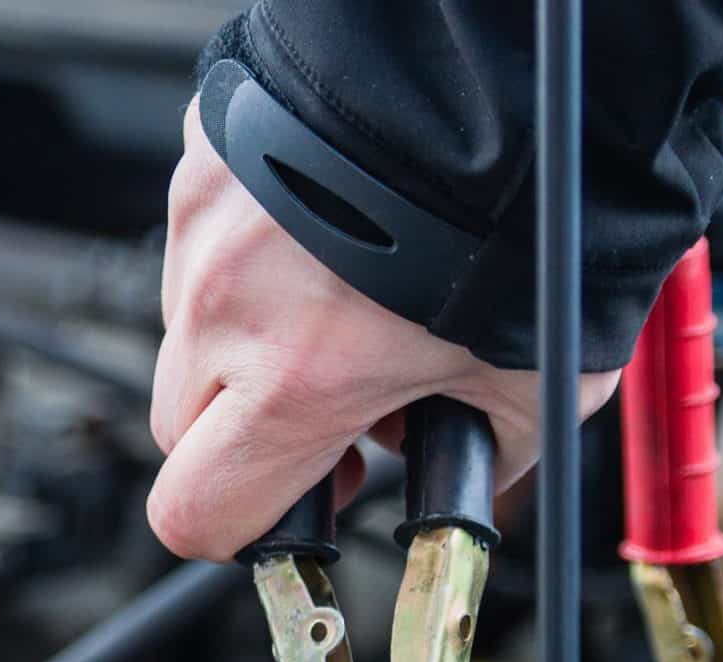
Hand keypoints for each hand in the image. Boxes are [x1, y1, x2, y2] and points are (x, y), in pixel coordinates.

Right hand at [148, 101, 619, 561]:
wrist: (504, 71)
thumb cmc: (527, 211)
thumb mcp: (541, 381)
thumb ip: (485, 455)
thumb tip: (470, 485)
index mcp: (296, 382)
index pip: (195, 512)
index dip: (239, 529)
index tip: (290, 508)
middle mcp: (229, 306)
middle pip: (181, 428)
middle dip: (246, 434)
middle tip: (333, 406)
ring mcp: (206, 224)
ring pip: (193, 328)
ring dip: (249, 338)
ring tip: (347, 298)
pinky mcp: (207, 159)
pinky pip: (207, 238)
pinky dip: (260, 252)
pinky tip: (333, 231)